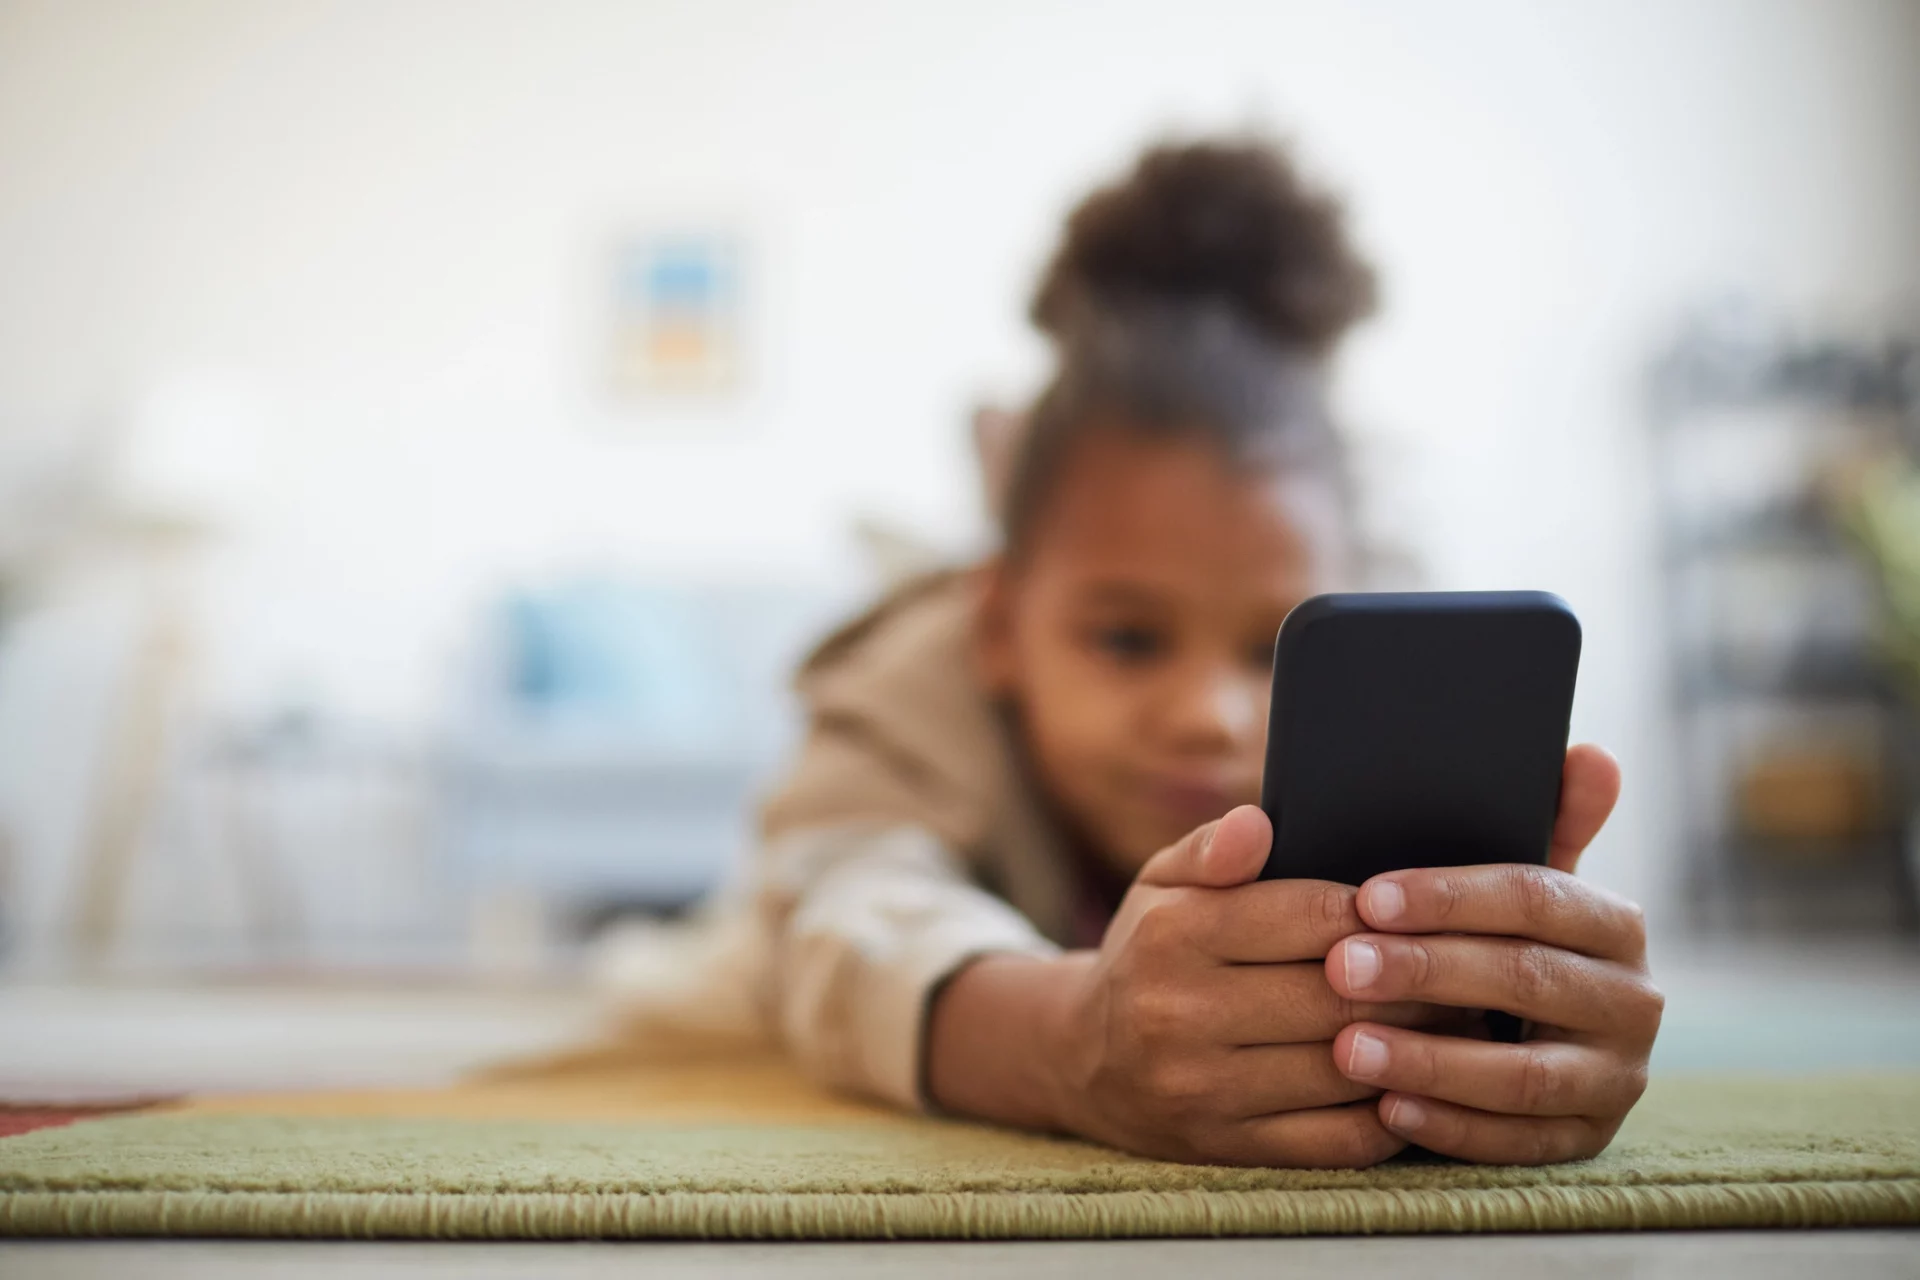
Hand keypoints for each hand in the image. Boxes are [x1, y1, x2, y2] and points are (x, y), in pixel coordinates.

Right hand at [1041, 806, 1449, 1166]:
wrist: (1083, 1061)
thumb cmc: (1148, 954)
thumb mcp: (1160, 885)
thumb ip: (1211, 849)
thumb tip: (1258, 822)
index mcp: (1173, 934)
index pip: (1309, 915)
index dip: (1380, 913)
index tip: (1420, 913)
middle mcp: (1180, 1013)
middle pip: (1337, 994)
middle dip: (1415, 981)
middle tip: (1468, 970)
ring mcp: (1203, 1089)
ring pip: (1345, 1068)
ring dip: (1417, 1048)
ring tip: (1462, 1025)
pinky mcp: (1227, 1148)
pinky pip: (1336, 1139)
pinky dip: (1390, 1114)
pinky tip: (1417, 1084)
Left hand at [1324, 744, 1661, 1163]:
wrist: (1519, 1034)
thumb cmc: (1491, 937)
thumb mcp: (1511, 882)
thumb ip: (1545, 818)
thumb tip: (1590, 755)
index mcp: (1614, 922)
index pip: (1536, 897)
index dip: (1451, 897)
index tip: (1367, 897)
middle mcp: (1633, 1000)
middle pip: (1526, 979)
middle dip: (1426, 973)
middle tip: (1337, 967)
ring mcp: (1617, 1078)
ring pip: (1525, 1075)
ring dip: (1431, 1060)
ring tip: (1347, 1047)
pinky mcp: (1588, 1143)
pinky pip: (1519, 1144)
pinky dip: (1452, 1127)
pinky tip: (1385, 1108)